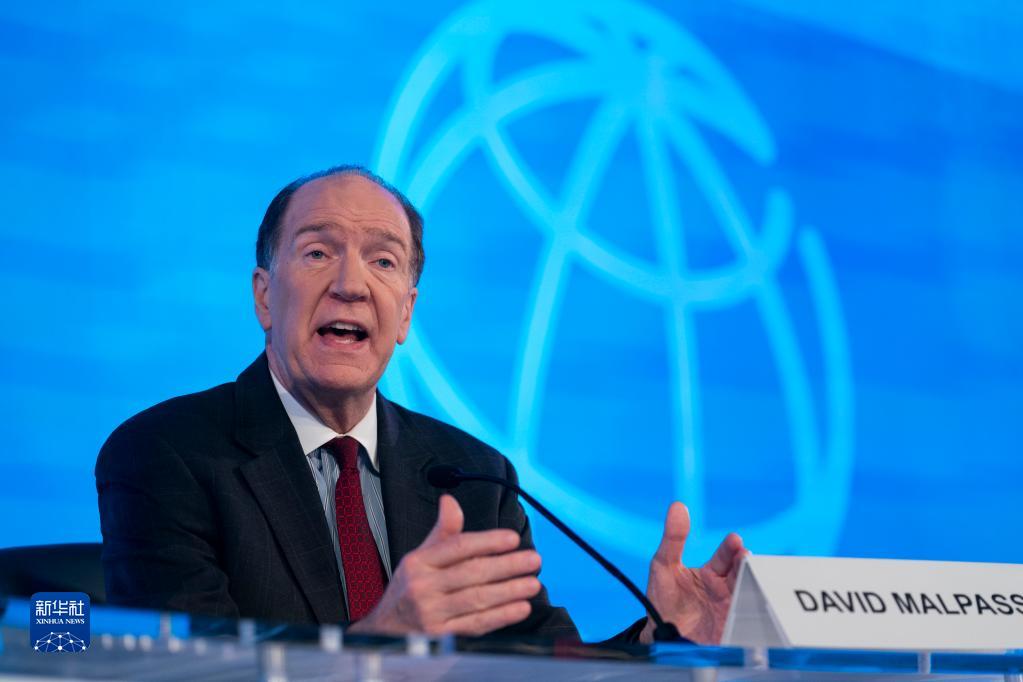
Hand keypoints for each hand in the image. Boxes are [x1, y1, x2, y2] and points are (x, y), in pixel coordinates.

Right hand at [348, 494, 541, 635]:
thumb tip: (450, 501)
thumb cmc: (408, 588)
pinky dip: (501, 617)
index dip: (487, 541)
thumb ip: (442, 532)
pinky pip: (476, 624)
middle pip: (472, 573)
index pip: (458, 547)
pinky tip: (520, 608)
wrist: (384, 630)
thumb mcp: (418, 556)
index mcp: (418, 562)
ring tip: (533, 583)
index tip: (513, 538)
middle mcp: (423, 587)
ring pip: (477, 599)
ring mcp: (432, 614)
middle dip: (507, 566)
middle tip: (533, 560)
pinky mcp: (441, 637)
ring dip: (509, 591)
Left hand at [641, 502, 747, 644]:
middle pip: (744, 574)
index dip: (732, 548)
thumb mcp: (663, 567)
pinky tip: (759, 610)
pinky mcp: (735, 632)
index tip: (736, 541)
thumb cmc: (663, 600)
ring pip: (751, 594)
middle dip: (747, 565)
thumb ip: (672, 539)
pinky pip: (751, 622)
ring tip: (754, 581)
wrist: (663, 640)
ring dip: (755, 587)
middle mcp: (726, 589)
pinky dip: (758, 614)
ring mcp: (733, 610)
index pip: (727, 556)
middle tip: (747, 558)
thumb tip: (678, 506)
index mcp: (712, 573)